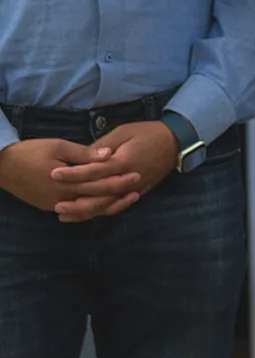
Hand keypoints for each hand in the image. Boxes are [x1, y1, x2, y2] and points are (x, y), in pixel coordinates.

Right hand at [0, 137, 139, 218]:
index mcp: (65, 183)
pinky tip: (104, 204)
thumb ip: (84, 153)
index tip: (136, 174)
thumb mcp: (58, 146)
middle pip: (96, 201)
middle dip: (118, 195)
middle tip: (137, 188)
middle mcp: (61, 199)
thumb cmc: (30, 152)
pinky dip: (91, 208)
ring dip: (107, 205)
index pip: (98, 185)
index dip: (119, 181)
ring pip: (87, 210)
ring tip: (126, 198)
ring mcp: (54, 205)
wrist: (1, 166)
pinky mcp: (49, 206)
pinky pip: (76, 211)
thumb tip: (109, 154)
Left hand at [48, 121, 175, 220]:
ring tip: (64, 214)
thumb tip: (83, 157)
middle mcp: (128, 179)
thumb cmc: (148, 133)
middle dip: (76, 199)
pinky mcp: (137, 194)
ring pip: (106, 205)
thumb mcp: (123, 132)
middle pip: (99, 194)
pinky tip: (84, 215)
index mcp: (124, 160)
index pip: (95, 170)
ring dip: (84, 211)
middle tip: (55, 202)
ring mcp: (134, 189)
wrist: (176, 142)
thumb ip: (103, 146)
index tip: (54, 174)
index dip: (73, 173)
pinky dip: (99, 212)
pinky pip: (116, 207)